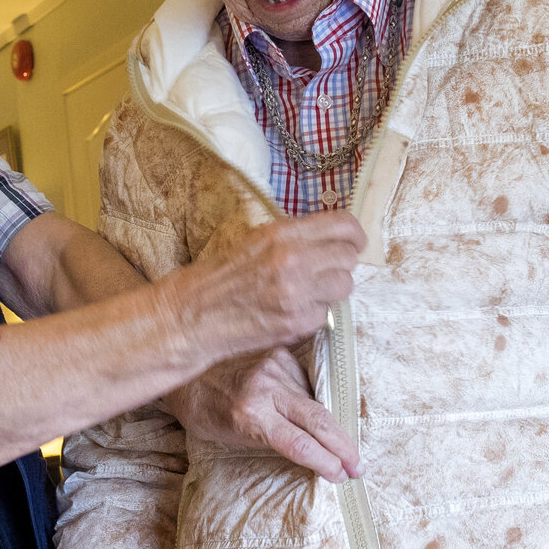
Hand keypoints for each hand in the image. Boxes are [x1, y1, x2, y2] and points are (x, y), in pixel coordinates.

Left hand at [166, 347, 360, 481]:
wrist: (186, 372)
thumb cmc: (206, 412)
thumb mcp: (233, 437)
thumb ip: (273, 441)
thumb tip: (316, 454)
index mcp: (250, 415)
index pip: (299, 444)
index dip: (326, 462)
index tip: (342, 476)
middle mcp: (266, 388)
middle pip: (320, 420)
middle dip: (343, 446)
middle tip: (357, 466)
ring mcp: (276, 366)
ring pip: (316, 401)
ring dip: (326, 426)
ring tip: (329, 443)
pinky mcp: (281, 353)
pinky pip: (307, 382)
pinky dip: (310, 400)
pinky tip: (302, 409)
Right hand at [168, 214, 364, 360]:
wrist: (194, 315)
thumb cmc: (222, 277)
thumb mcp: (256, 240)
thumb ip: (295, 237)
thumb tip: (332, 237)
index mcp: (282, 234)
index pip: (344, 225)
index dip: (354, 235)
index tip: (353, 242)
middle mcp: (293, 260)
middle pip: (348, 256)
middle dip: (340, 264)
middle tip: (325, 271)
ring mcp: (297, 293)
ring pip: (345, 285)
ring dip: (332, 289)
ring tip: (309, 292)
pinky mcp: (297, 322)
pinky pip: (327, 313)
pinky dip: (315, 314)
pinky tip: (293, 311)